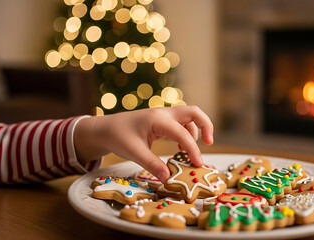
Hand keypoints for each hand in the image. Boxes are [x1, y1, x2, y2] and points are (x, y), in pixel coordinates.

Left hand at [74, 106, 213, 182]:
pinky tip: (180, 150)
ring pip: (189, 118)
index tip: (197, 164)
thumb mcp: (134, 152)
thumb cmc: (118, 137)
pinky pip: (180, 124)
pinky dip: (186, 135)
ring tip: (190, 153)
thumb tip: (169, 178)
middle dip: (206, 126)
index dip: (193, 150)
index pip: (183, 134)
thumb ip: (152, 165)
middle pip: (194, 112)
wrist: (105, 128)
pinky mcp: (162, 121)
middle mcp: (164, 114)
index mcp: (158, 119)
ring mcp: (164, 116)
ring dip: (195, 132)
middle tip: (209, 143)